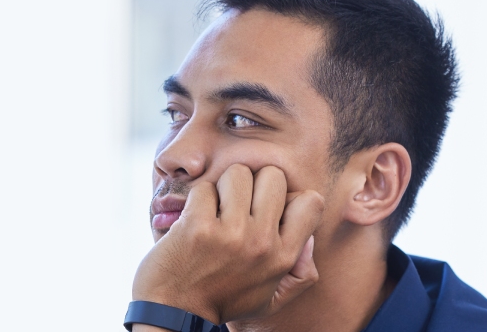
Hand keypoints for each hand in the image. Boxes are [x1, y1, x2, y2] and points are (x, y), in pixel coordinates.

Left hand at [132, 164, 324, 324]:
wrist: (175, 313)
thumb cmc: (222, 301)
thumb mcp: (270, 299)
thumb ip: (300, 274)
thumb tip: (309, 239)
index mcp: (283, 258)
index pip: (311, 202)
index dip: (289, 197)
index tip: (267, 209)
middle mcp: (261, 243)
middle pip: (273, 176)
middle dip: (253, 183)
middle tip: (237, 205)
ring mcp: (230, 233)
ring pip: (237, 173)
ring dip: (223, 188)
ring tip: (214, 211)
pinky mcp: (198, 226)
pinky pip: (204, 187)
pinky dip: (196, 200)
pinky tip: (193, 221)